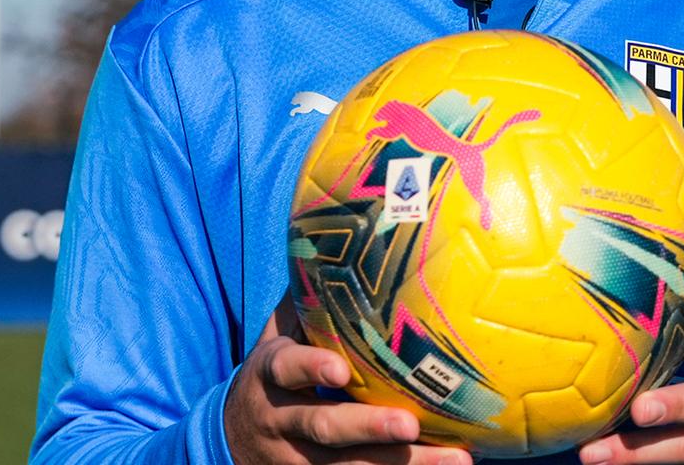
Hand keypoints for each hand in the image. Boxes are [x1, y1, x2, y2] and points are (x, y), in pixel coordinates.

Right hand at [224, 305, 471, 464]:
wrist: (228, 439)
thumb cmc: (272, 374)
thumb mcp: (275, 336)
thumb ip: (304, 303)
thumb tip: (340, 241)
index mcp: (271, 376)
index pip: (286, 369)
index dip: (310, 369)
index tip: (339, 369)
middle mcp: (281, 422)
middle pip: (324, 429)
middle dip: (368, 428)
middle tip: (409, 425)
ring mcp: (297, 461)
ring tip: (456, 461)